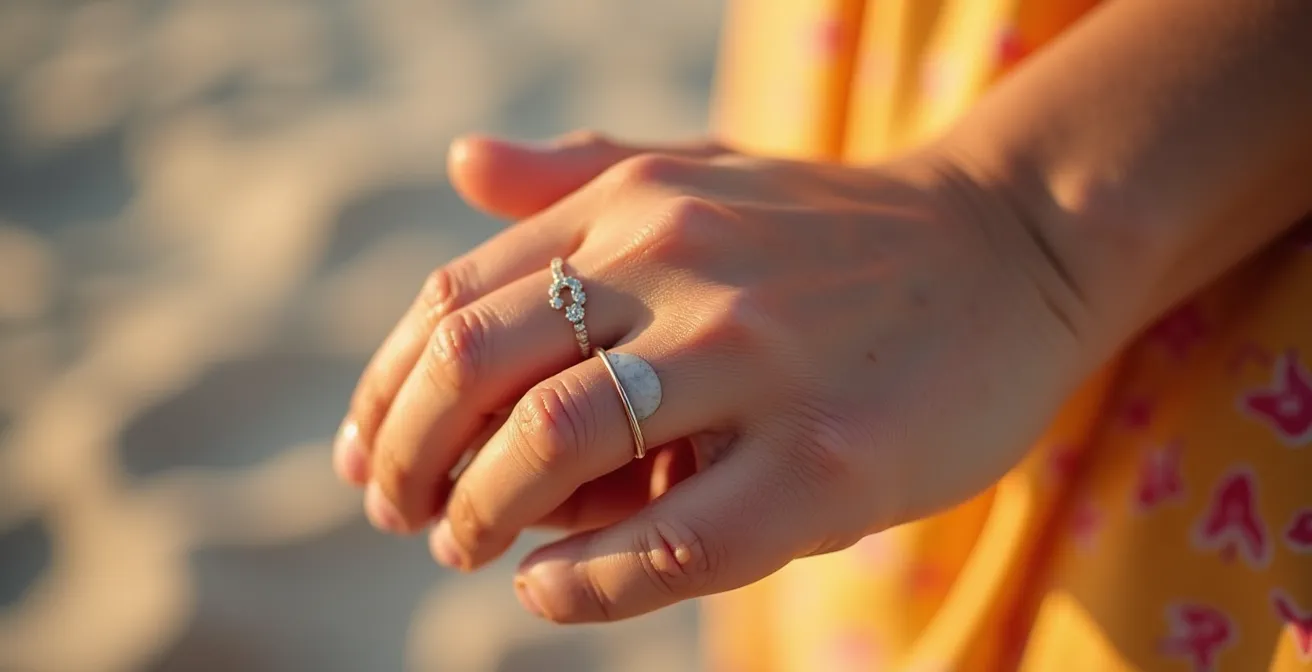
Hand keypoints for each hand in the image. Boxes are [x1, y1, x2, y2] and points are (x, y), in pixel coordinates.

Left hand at [334, 131, 1094, 621]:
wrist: (1014, 250)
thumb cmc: (839, 233)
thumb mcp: (707, 174)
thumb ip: (581, 175)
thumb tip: (461, 164)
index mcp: (639, 203)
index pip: (457, 301)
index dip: (386, 388)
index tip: (366, 452)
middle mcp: (684, 265)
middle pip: (478, 368)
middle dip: (405, 456)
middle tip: (396, 512)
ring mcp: (757, 361)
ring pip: (554, 445)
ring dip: (478, 514)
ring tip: (466, 547)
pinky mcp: (827, 461)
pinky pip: (668, 541)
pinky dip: (582, 581)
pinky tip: (549, 590)